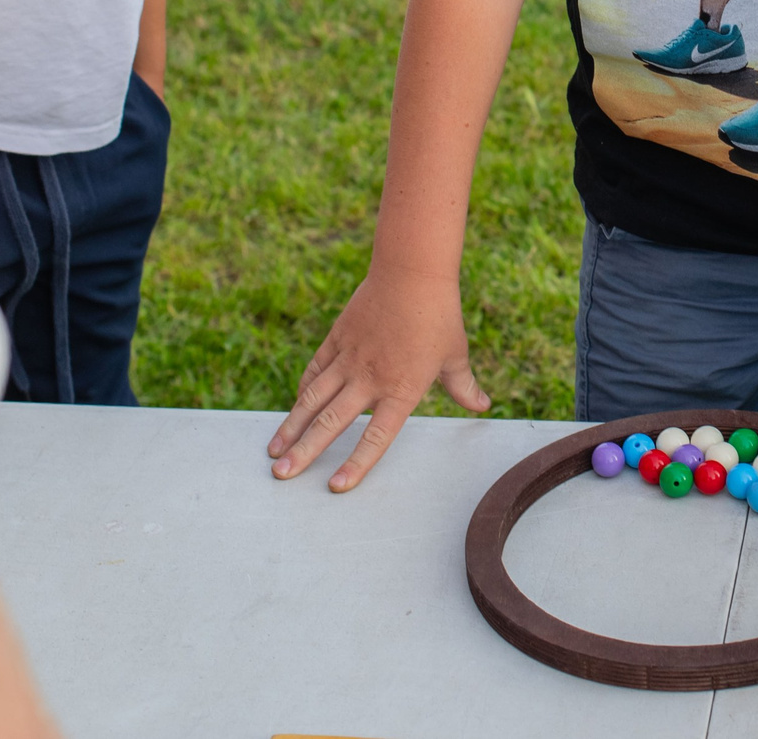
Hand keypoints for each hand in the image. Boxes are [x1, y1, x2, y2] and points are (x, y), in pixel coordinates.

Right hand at [266, 266, 489, 491]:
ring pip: (312, 398)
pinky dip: (302, 391)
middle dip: (305, 451)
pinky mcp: (337, 339)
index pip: (377, 436)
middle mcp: (370, 378)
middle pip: (331, 421)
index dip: (357, 463)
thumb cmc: (439, 315)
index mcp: (402, 388)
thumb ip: (463, 386)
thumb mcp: (455, 354)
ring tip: (273, 451)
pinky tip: (292, 410)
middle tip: (282, 475)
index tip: (336, 486)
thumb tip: (483, 405)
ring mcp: (349, 358)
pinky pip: (315, 371)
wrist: (412, 271)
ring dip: (291, 426)